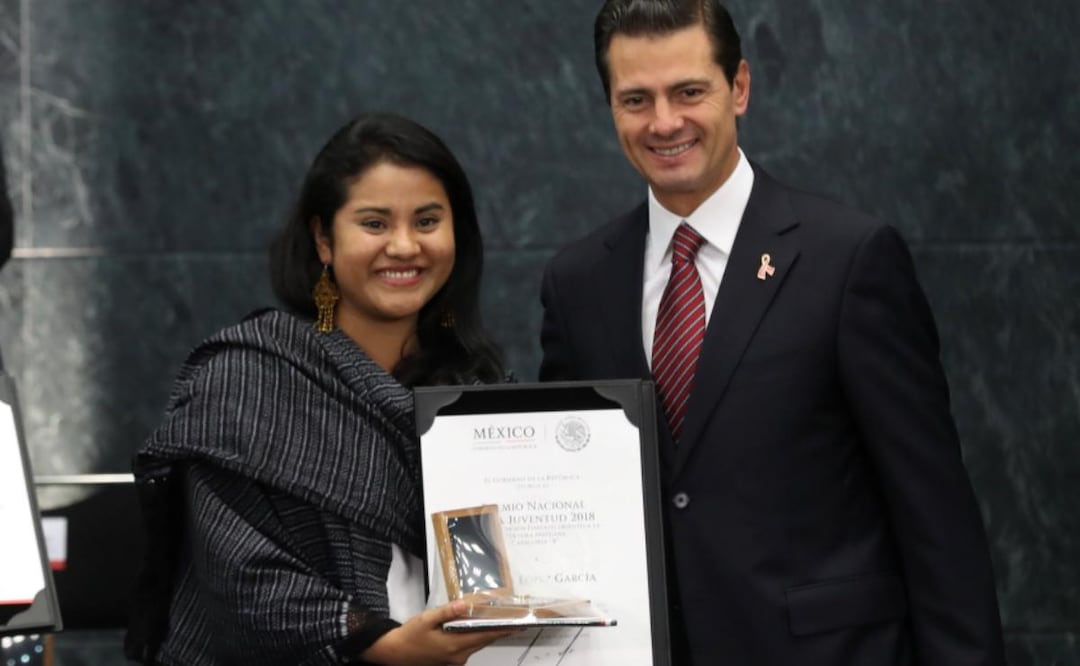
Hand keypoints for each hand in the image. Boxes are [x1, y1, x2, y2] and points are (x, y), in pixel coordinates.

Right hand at [361, 600, 517, 665]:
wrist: (393, 653)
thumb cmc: (409, 636)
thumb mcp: (426, 619)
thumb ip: (447, 612)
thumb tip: (466, 604)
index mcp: (454, 645)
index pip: (485, 635)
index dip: (503, 629)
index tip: (518, 623)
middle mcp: (458, 655)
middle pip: (484, 640)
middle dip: (498, 630)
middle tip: (513, 619)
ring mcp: (454, 660)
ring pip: (476, 644)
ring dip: (485, 634)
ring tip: (496, 621)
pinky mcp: (450, 661)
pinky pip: (467, 648)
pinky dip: (473, 638)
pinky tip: (473, 629)